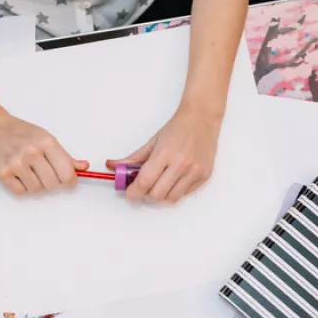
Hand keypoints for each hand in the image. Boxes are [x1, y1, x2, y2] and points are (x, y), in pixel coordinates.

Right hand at [0, 115, 88, 194]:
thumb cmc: (23, 134)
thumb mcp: (47, 138)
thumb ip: (65, 156)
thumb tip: (84, 167)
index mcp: (46, 142)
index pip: (66, 173)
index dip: (69, 180)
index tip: (68, 180)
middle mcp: (31, 152)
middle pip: (53, 184)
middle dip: (53, 183)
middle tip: (47, 175)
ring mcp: (15, 163)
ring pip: (37, 190)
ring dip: (37, 185)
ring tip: (31, 173)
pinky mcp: (2, 173)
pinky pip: (20, 192)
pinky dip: (23, 188)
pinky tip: (21, 176)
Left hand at [105, 105, 221, 202]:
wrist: (201, 118)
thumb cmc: (177, 128)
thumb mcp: (152, 142)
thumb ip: (133, 158)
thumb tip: (113, 167)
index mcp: (164, 153)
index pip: (144, 182)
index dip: (134, 192)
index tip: (130, 193)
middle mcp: (181, 164)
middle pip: (157, 195)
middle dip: (147, 194)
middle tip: (145, 186)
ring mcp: (194, 172)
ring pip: (171, 199)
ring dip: (162, 195)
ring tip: (160, 182)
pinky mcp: (204, 176)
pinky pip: (184, 194)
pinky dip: (176, 191)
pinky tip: (175, 178)